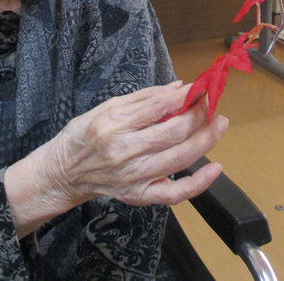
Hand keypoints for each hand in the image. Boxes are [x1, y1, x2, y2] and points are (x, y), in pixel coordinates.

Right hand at [4, 82, 227, 238]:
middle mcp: (124, 152)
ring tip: (220, 123)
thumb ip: (144, 97)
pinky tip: (215, 168)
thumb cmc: (84, 134)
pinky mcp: (138, 196)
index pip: (158, 107)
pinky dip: (198, 183)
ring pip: (179, 159)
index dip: (184, 96)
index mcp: (113, 124)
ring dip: (206, 139)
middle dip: (199, 114)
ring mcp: (133, 177)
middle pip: (173, 132)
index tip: (199, 87)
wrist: (64, 172)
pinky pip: (174, 193)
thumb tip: (178, 87)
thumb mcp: (106, 106)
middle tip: (211, 102)